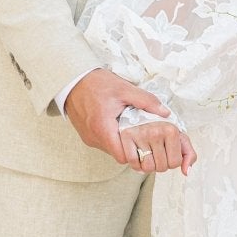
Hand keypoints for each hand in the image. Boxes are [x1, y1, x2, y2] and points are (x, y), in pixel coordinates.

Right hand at [64, 69, 195, 174]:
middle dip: (131, 148)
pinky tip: (117, 124)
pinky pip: (103, 143)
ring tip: (129, 128)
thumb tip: (164, 113)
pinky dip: (112, 137)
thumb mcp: (124, 89)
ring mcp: (88, 138)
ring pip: (110, 149)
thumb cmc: (95, 83)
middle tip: (141, 135)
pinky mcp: (86, 135)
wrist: (72, 79)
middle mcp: (94, 138)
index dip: (137, 153)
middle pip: (118, 154)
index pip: (124, 156)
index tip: (146, 144)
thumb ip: (146, 101)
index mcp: (103, 129)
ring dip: (121, 142)